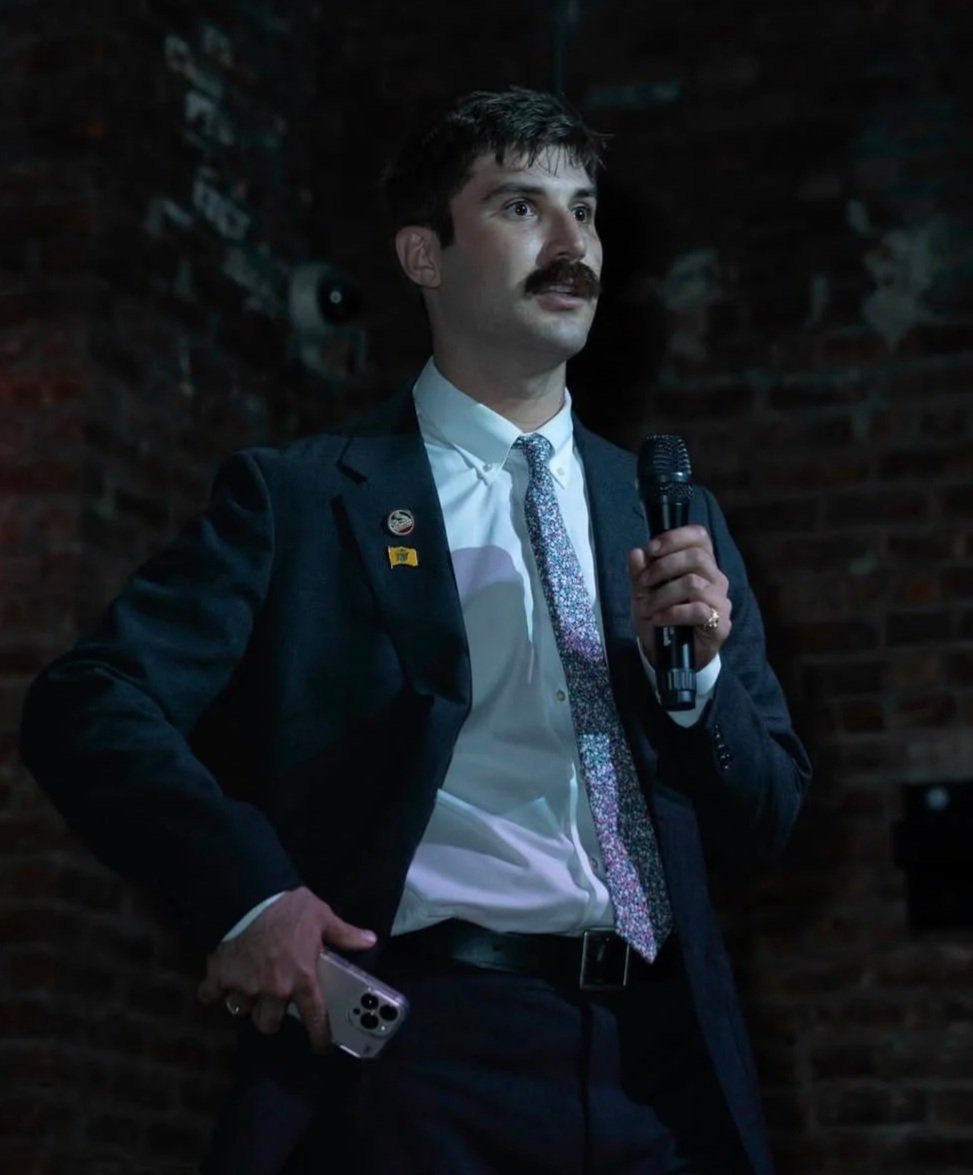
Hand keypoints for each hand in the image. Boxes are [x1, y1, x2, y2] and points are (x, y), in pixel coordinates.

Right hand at [197, 886, 376, 1051]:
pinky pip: (210, 996)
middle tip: (272, 1004)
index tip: (319, 1046)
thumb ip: (344, 934)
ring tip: (247, 989)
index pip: (315, 1017)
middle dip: (270, 1018)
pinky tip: (217, 984)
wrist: (250, 893)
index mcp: (302, 979)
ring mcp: (245, 987)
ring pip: (242, 1011)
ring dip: (245, 1003)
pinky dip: (212, 992)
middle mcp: (274, 990)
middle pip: (269, 1024)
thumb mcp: (323, 917)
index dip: (318, 1036)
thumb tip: (370, 940)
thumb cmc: (291, 907)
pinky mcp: (219, 977)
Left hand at [628, 524, 730, 671]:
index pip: (699, 536)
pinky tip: (659, 619)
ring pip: (694, 583)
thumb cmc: (659, 618)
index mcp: (700, 564)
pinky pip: (698, 610)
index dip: (675, 537)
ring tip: (648, 607)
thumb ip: (639, 573)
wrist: (667, 655)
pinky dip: (673, 613)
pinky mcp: (720, 623)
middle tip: (644, 582)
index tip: (651, 550)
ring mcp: (720, 601)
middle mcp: (715, 578)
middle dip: (663, 567)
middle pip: (696, 557)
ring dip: (663, 594)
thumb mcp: (642, 593)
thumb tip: (636, 553)